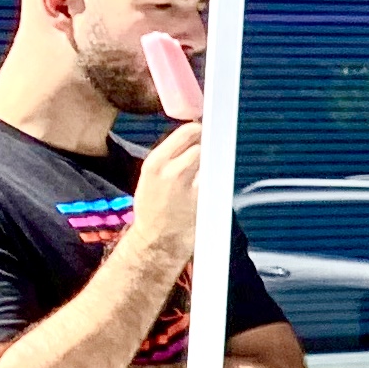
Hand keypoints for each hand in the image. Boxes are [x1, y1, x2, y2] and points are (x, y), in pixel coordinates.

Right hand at [122, 124, 204, 269]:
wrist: (156, 238)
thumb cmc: (154, 205)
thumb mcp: (152, 174)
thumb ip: (171, 154)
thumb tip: (195, 134)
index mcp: (155, 162)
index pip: (187, 132)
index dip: (200, 130)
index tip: (205, 130)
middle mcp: (171, 171)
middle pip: (203, 144)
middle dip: (207, 145)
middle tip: (208, 150)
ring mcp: (189, 186)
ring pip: (211, 161)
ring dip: (212, 161)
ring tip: (206, 169)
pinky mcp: (204, 199)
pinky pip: (215, 179)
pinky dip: (216, 177)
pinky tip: (210, 182)